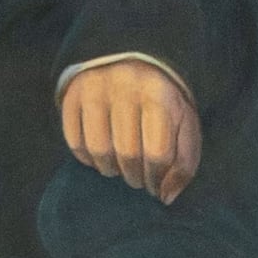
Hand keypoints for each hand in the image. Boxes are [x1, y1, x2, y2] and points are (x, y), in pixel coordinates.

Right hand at [59, 58, 199, 202]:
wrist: (132, 60)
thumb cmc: (164, 105)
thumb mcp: (184, 128)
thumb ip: (184, 164)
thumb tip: (165, 197)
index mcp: (160, 96)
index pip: (157, 153)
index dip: (156, 178)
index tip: (155, 185)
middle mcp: (126, 87)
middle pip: (127, 153)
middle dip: (134, 177)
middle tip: (137, 179)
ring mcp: (96, 88)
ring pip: (98, 149)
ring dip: (109, 169)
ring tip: (118, 168)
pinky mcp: (73, 93)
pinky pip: (74, 139)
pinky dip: (85, 157)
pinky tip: (98, 158)